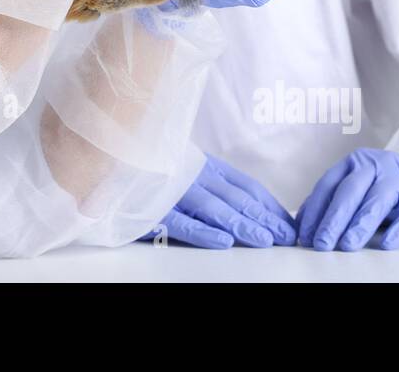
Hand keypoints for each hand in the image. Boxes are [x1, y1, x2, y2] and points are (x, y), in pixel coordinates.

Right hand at [143, 154, 296, 248]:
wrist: (110, 157)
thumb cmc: (151, 168)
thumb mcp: (188, 167)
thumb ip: (216, 182)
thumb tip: (253, 205)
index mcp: (203, 165)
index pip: (244, 185)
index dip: (268, 204)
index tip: (288, 222)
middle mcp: (191, 175)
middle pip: (234, 198)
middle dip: (263, 218)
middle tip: (287, 236)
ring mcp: (172, 192)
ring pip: (213, 210)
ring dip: (241, 225)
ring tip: (264, 241)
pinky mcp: (152, 210)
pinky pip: (182, 223)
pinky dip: (203, 233)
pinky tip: (223, 242)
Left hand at [296, 149, 398, 251]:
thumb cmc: (391, 190)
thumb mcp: (361, 189)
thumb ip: (334, 200)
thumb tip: (303, 221)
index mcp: (355, 163)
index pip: (328, 186)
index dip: (314, 211)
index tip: (305, 236)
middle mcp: (376, 165)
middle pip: (349, 192)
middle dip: (333, 219)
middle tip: (321, 243)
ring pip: (377, 201)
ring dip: (360, 225)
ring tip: (347, 246)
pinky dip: (397, 229)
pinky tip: (386, 244)